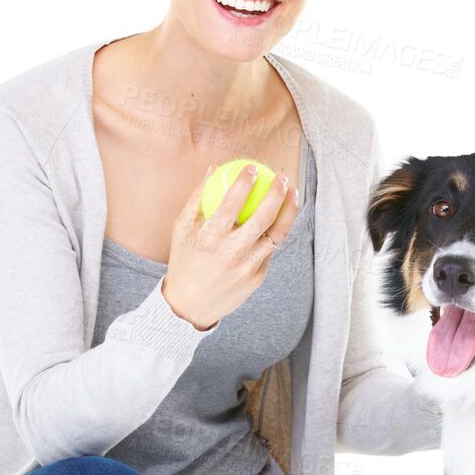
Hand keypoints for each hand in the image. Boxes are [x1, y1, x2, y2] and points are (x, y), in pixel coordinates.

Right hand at [161, 163, 299, 330]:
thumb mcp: (181, 229)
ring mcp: (247, 267)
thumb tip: (213, 169)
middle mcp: (231, 252)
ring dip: (289, 211)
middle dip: (276, 193)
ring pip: (277, 234)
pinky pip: (270, 249)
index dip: (245, 183)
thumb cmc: (185, 260)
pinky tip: (283, 216)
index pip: (232, 203)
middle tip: (281, 178)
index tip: (254, 168)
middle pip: (263, 217)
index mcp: (210, 238)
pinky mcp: (258, 277)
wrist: (190, 305)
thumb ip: (196, 198)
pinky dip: (278, 230)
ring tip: (293, 193)